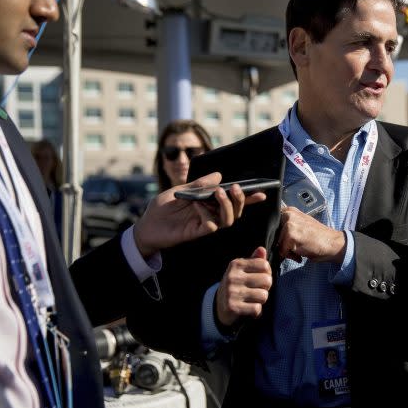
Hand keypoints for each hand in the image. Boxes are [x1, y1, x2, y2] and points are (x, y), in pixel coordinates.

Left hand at [133, 172, 266, 257]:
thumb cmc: (162, 208)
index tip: (262, 191)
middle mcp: (211, 214)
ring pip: (228, 220)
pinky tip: (197, 205)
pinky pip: (211, 226)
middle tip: (234, 188)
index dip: (249, 198)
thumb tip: (219, 175)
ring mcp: (205, 224)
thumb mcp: (181, 190)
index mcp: (210, 203)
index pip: (233, 201)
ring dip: (227, 206)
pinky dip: (207, 214)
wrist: (146, 225)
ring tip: (218, 193)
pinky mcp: (197, 232)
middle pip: (236, 211)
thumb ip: (200, 184)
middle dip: (240, 199)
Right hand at [215, 246, 272, 326]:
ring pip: (263, 295)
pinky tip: (249, 308)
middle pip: (267, 280)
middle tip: (256, 290)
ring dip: (260, 300)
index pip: (265, 265)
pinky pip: (257, 309)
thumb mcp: (243, 270)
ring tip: (252, 299)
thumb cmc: (237, 284)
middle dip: (265, 287)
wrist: (219, 305)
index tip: (259, 278)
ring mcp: (232, 292)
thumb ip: (255, 260)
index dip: (267, 273)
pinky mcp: (232, 307)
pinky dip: (256, 311)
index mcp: (236, 264)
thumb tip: (262, 249)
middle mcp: (233, 277)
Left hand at [277, 206, 345, 262]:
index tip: (288, 239)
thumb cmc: (317, 237)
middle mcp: (288, 214)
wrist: (332, 243)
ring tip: (300, 249)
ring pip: (277, 244)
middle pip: (273, 235)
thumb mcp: (301, 225)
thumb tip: (273, 238)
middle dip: (282, 244)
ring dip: (287, 251)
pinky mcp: (291, 235)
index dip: (278, 235)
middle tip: (296, 245)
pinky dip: (291, 256)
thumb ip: (287, 227)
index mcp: (289, 211)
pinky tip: (301, 253)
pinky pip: (282, 251)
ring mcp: (289, 224)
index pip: (272, 225)